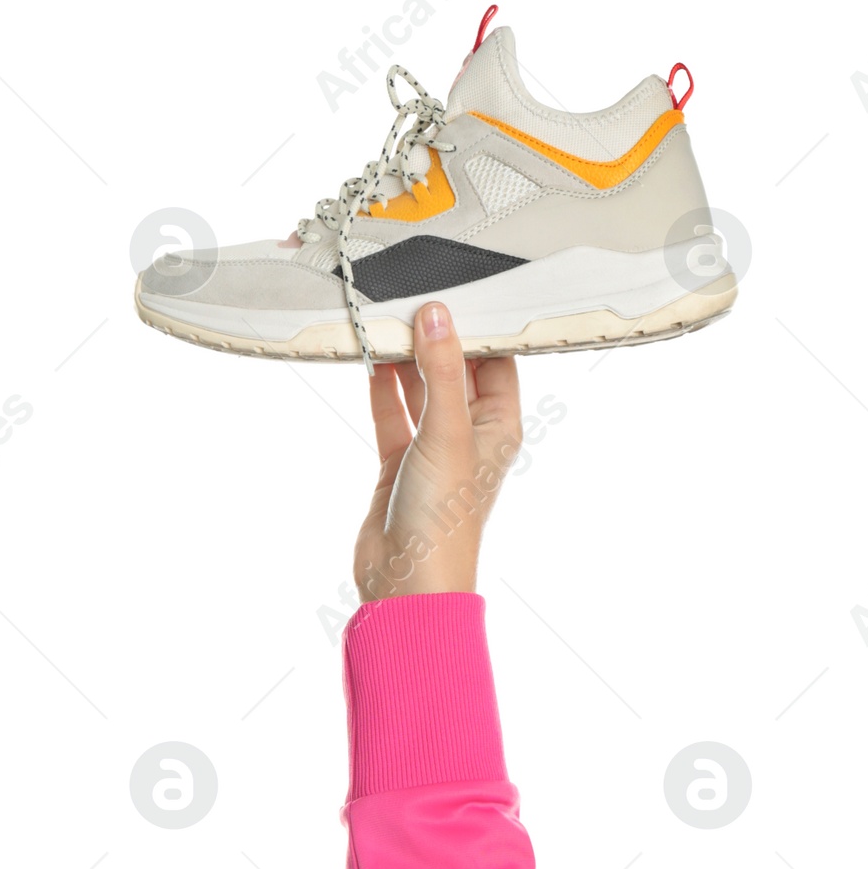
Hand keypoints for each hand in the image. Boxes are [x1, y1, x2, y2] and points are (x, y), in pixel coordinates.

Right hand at [354, 302, 521, 601]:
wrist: (405, 581)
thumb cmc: (444, 520)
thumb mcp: (447, 433)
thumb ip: (441, 371)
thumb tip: (437, 315)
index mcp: (500, 425)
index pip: (496, 360)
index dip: (478, 325)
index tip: (456, 287)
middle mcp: (470, 432)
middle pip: (455, 369)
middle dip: (434, 336)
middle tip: (410, 293)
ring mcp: (433, 446)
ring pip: (420, 388)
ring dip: (404, 359)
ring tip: (384, 316)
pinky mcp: (399, 461)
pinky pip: (391, 411)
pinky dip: (380, 386)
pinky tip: (368, 356)